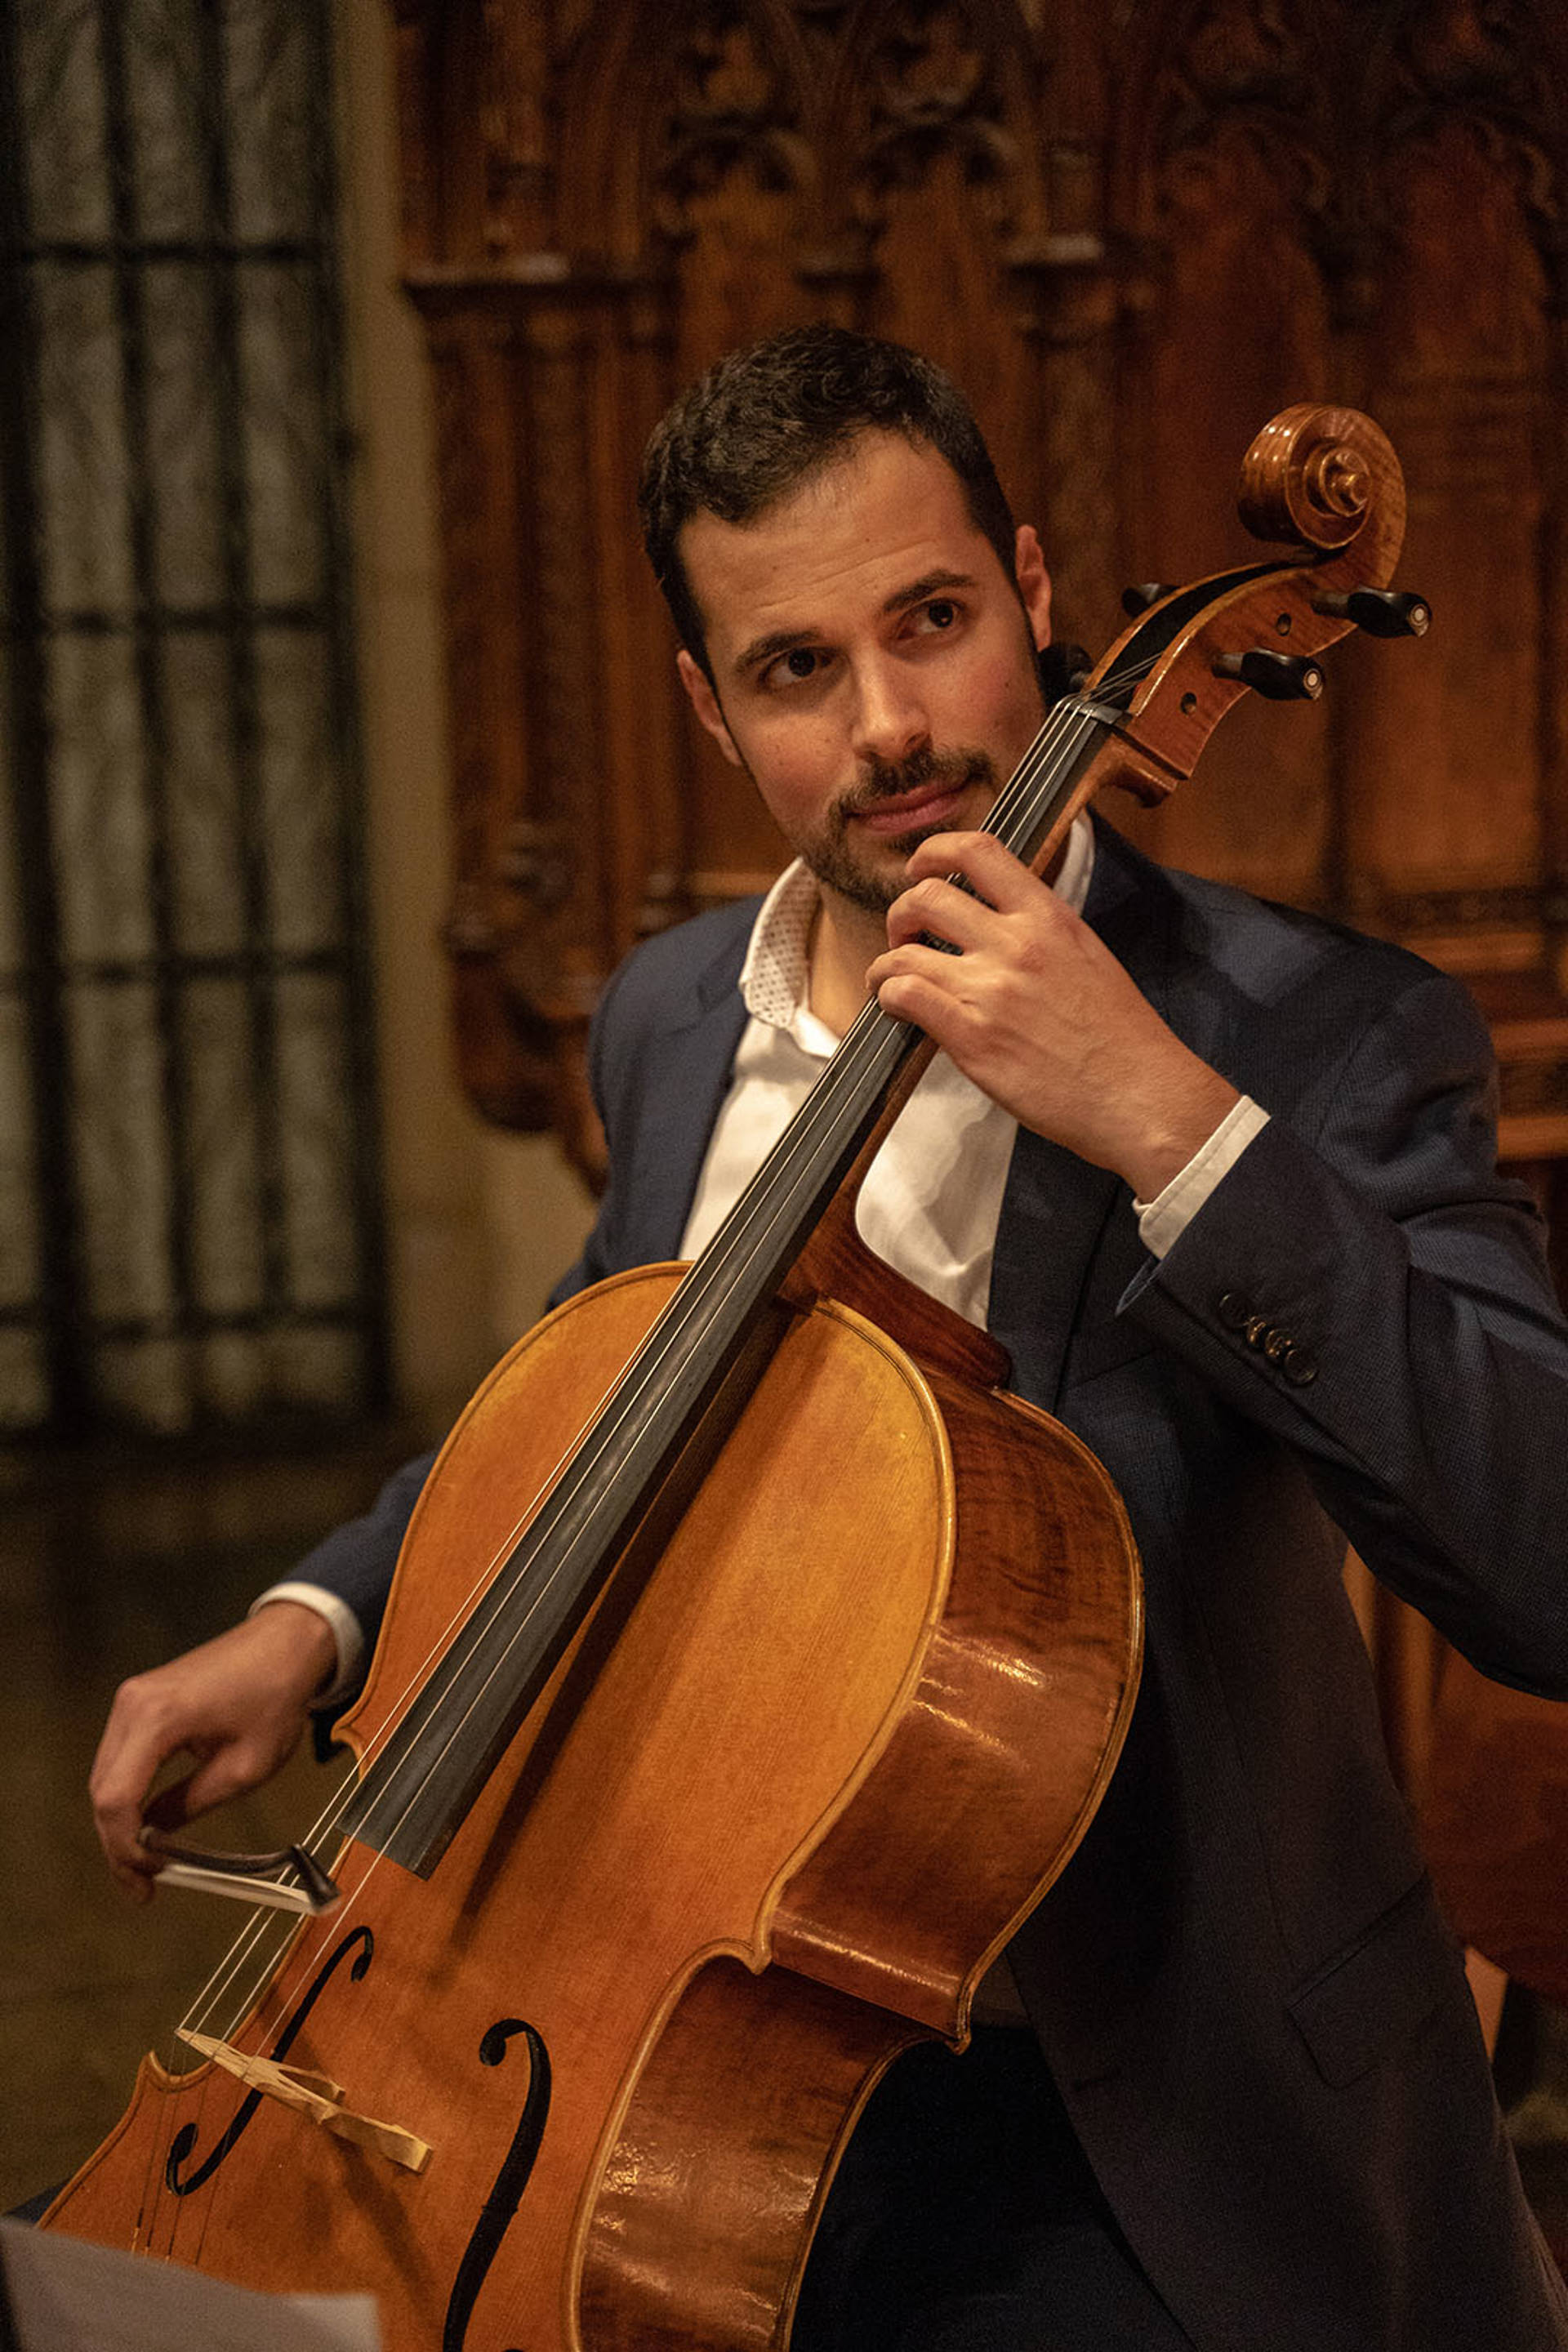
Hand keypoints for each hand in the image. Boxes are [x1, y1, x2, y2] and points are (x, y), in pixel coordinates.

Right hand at [89, 1602, 336, 1900]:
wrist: (287, 1644)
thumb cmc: (276, 1695)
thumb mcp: (244, 1767)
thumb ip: (190, 1806)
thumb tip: (155, 1843)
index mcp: (157, 1717)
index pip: (116, 1798)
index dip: (125, 1848)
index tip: (147, 1879)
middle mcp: (133, 1704)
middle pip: (102, 1791)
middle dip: (118, 1844)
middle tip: (143, 1885)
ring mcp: (133, 1699)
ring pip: (106, 1777)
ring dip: (121, 1822)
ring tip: (147, 1862)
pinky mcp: (141, 1701)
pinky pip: (120, 1759)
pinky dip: (128, 1795)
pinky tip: (147, 1825)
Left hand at [869, 831, 1239, 1198]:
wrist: (1140, 1094)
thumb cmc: (1122, 1037)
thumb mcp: (1088, 956)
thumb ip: (1041, 933)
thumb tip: (996, 927)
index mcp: (1048, 917)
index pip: (979, 851)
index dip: (935, 852)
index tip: (921, 868)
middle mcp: (1016, 944)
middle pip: (926, 897)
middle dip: (902, 914)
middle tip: (906, 938)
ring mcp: (990, 990)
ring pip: (904, 952)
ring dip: (887, 965)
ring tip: (894, 981)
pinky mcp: (972, 1037)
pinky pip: (905, 996)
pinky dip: (889, 998)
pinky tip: (900, 1010)